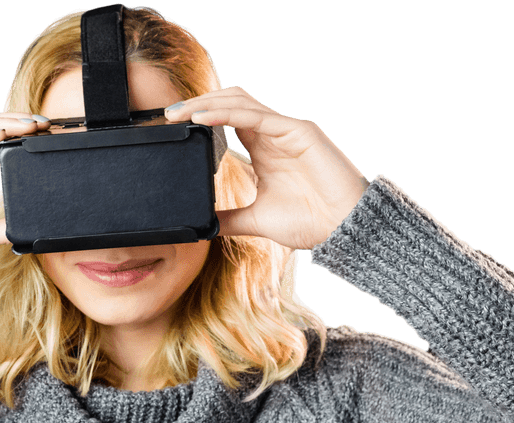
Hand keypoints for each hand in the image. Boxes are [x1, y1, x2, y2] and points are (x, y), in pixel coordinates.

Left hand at [165, 87, 369, 250]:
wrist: (344, 229)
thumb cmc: (311, 222)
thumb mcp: (257, 221)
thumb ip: (231, 218)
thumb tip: (205, 225)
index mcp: (264, 149)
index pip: (227, 120)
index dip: (201, 116)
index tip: (173, 126)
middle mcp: (273, 134)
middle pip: (230, 103)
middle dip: (199, 104)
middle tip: (168, 114)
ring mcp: (286, 129)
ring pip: (240, 102)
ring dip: (207, 103)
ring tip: (180, 113)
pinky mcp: (298, 131)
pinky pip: (256, 116)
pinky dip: (227, 114)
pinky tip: (203, 118)